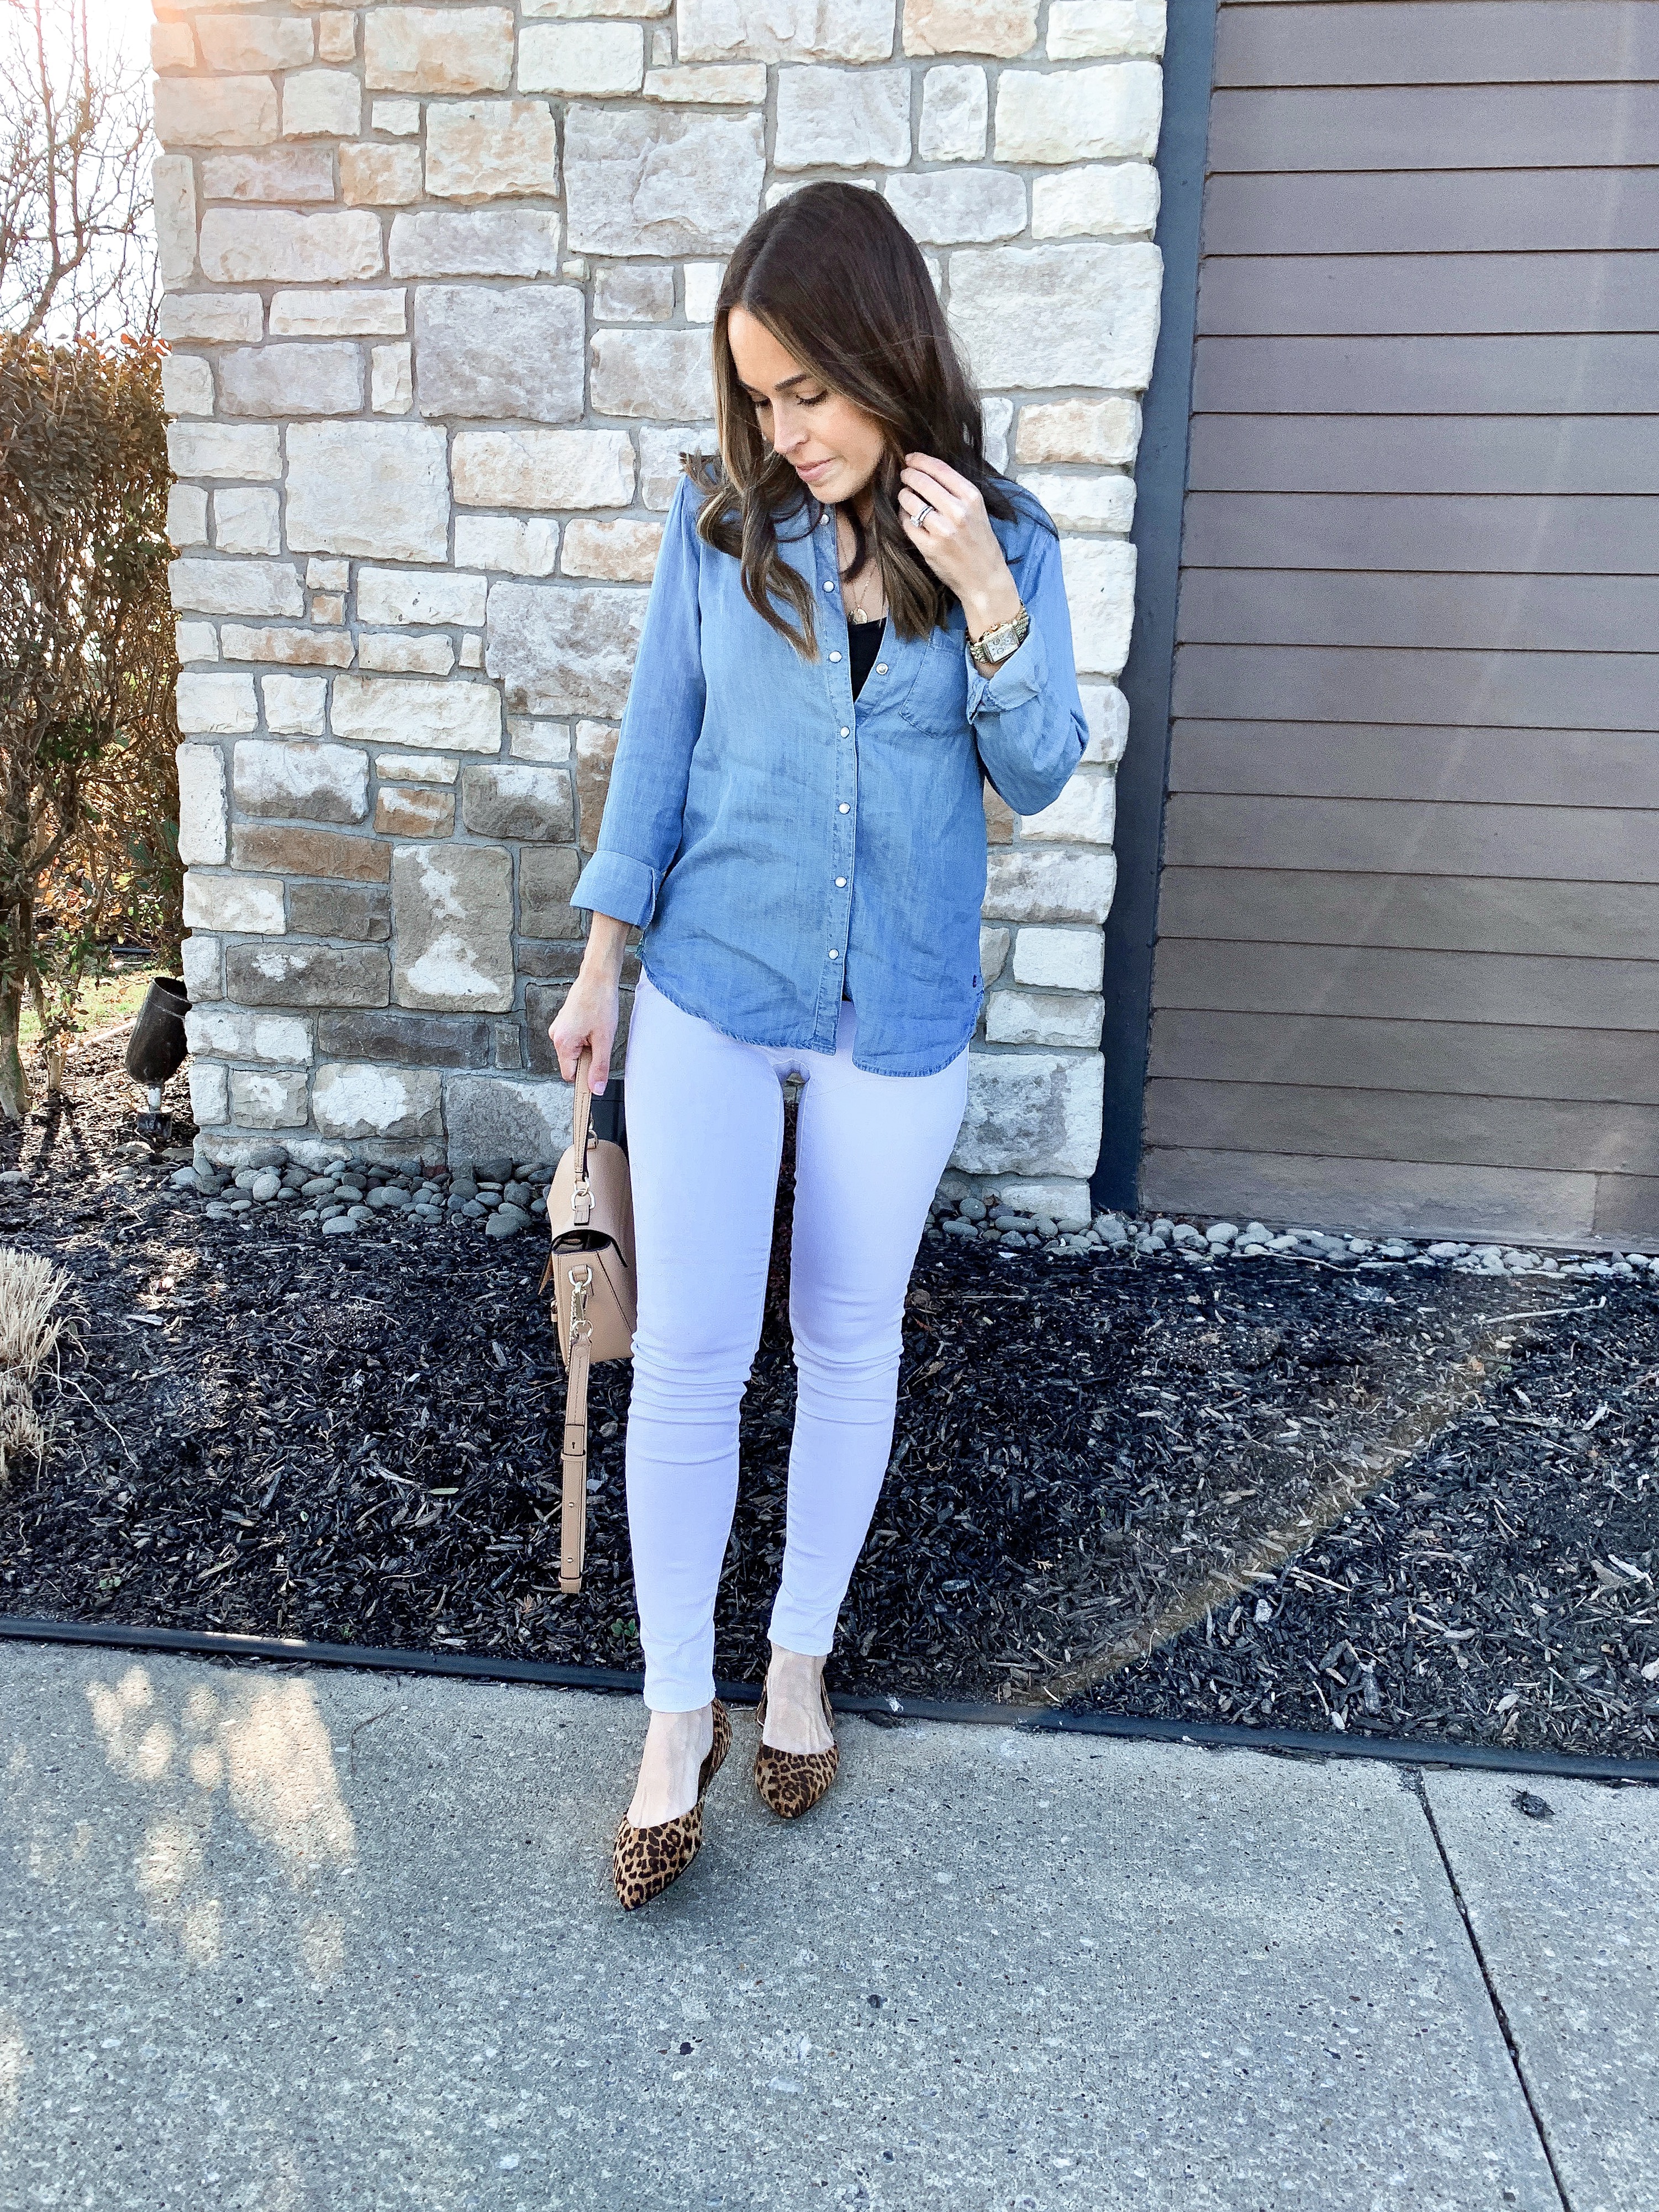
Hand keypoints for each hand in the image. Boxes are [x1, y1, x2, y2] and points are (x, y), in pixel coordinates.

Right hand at [551, 914, 629, 1091]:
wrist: (597, 977)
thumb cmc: (601, 1003)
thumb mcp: (604, 1040)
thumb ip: (599, 1067)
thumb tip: (596, 1089)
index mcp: (562, 1043)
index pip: (569, 1076)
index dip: (584, 1078)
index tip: (598, 1073)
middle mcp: (555, 1036)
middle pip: (572, 1063)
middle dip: (588, 1058)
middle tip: (600, 1041)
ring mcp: (559, 1028)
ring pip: (574, 1051)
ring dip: (588, 1047)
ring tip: (597, 1029)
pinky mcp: (564, 1022)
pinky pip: (574, 1039)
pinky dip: (585, 1037)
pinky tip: (594, 1024)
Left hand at [897, 453, 1021, 636]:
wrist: (985, 578)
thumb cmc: (980, 543)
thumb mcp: (977, 512)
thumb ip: (957, 492)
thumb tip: (928, 471)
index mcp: (972, 498)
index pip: (940, 469)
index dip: (921, 460)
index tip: (911, 458)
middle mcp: (958, 511)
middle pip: (922, 482)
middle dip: (908, 475)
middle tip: (904, 476)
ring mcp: (943, 530)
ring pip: (911, 501)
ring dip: (904, 496)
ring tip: (905, 496)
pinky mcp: (929, 547)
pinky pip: (907, 524)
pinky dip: (904, 517)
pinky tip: (908, 517)